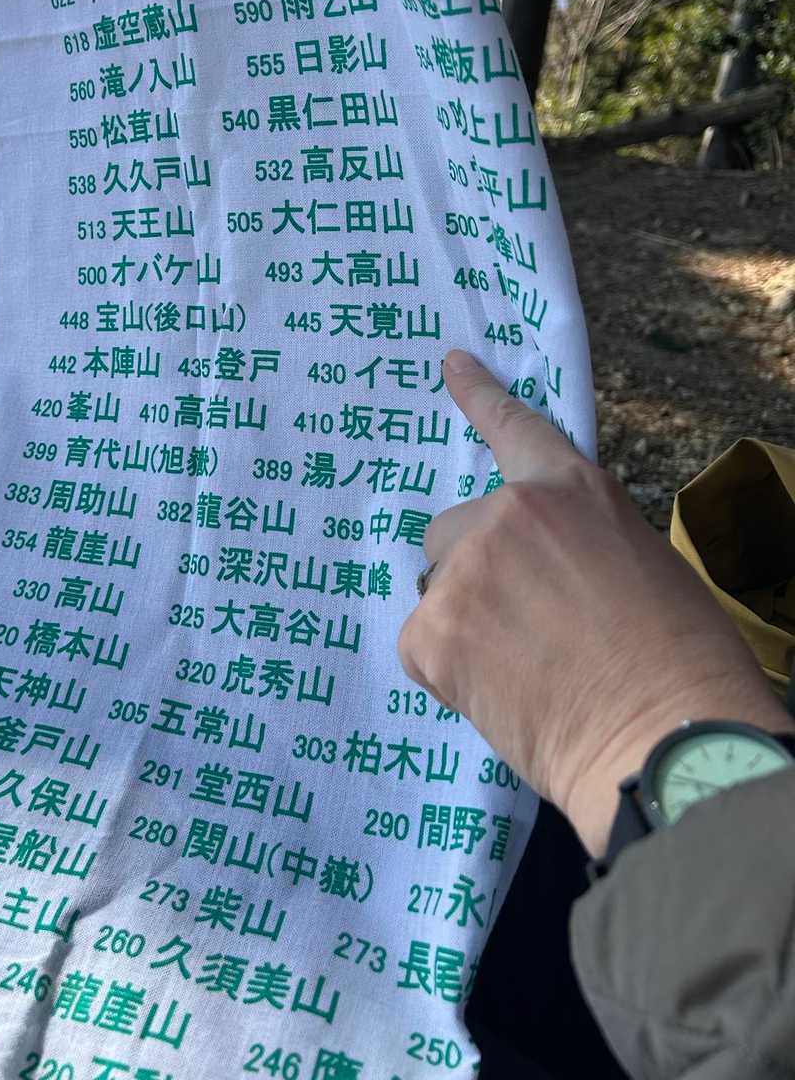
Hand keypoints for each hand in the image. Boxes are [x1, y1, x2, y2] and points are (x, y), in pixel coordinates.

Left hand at [397, 350, 790, 856]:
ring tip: (523, 669)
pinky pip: (421, 645)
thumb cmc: (678, 659)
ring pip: (438, 591)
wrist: (663, 735)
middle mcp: (506, 515)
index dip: (480, 395)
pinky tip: (498, 693)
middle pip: (451, 530)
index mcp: (569, 489)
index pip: (514, 428)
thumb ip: (573, 542)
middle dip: (476, 571)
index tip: (452, 365)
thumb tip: (539, 567)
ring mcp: (464, 571)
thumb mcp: (637, 563)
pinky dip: (448, 671)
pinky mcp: (433, 632)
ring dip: (464, 622)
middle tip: (526, 627)